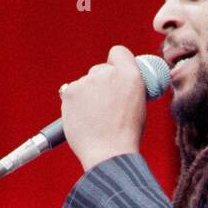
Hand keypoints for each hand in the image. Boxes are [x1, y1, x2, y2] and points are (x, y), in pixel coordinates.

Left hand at [59, 45, 145, 171]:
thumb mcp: (138, 106)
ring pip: (84, 84)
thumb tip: (115, 86)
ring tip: (95, 120)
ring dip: (87, 96)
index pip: (118, 52)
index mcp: (131, 75)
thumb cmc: (126, 136)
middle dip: (100, 84)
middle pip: (99, 70)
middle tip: (105, 107)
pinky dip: (75, 105)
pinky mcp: (69, 91)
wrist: (109, 155)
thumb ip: (126, 88)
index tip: (115, 75)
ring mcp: (87, 81)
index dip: (116, 63)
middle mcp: (108, 73)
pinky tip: (84, 120)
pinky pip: (71, 93)